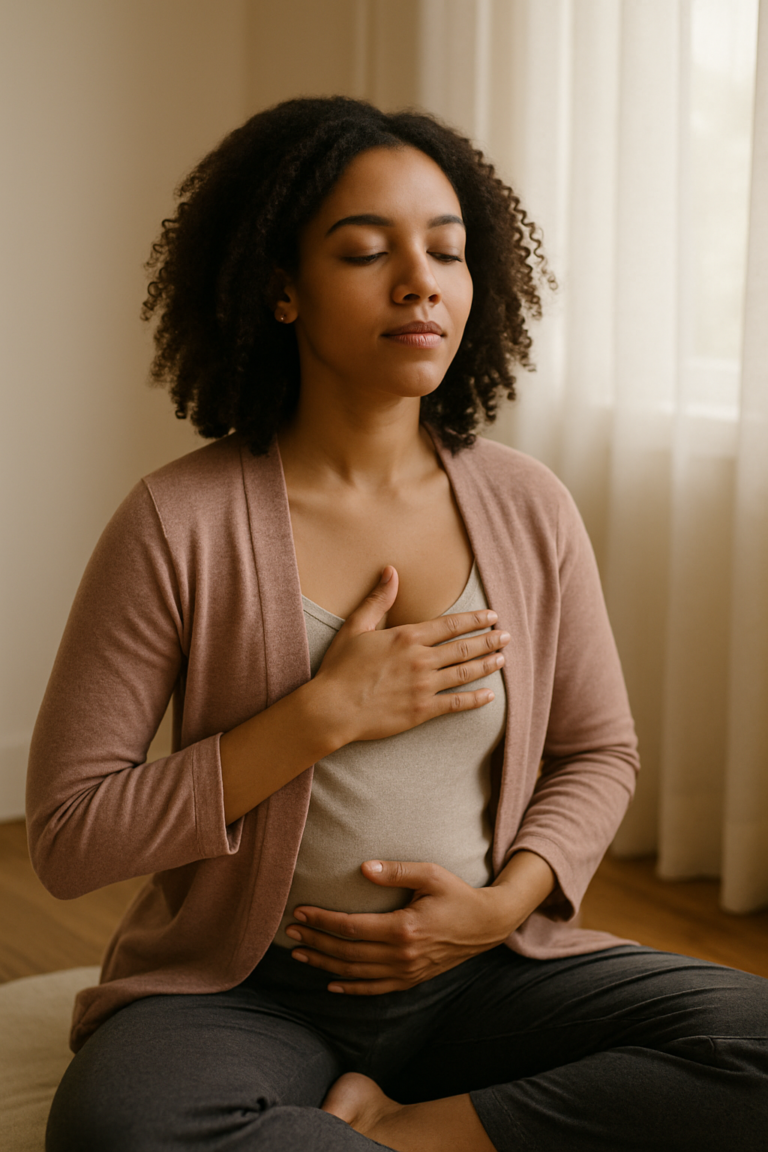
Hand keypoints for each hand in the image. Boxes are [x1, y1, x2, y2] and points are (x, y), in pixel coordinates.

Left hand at [284, 859, 524, 994]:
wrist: (486, 925)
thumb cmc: (457, 894)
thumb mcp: (430, 874)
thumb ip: (396, 871)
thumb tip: (364, 867)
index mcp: (404, 929)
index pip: (351, 928)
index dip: (323, 921)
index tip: (300, 912)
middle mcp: (402, 956)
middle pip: (347, 953)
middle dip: (315, 941)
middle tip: (290, 932)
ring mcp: (406, 972)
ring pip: (355, 974)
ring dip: (325, 964)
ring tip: (300, 953)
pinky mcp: (411, 980)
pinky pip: (375, 989)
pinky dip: (350, 988)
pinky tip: (331, 983)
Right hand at [311, 567, 509, 746]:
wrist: (332, 709)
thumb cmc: (340, 668)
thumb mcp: (355, 627)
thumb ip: (378, 600)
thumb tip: (391, 571)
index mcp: (406, 637)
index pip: (450, 625)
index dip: (474, 620)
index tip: (492, 617)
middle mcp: (420, 660)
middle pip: (463, 647)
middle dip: (488, 641)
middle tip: (506, 637)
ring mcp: (423, 686)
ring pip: (465, 673)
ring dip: (486, 665)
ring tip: (502, 660)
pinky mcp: (422, 711)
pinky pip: (456, 704)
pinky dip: (475, 699)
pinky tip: (489, 695)